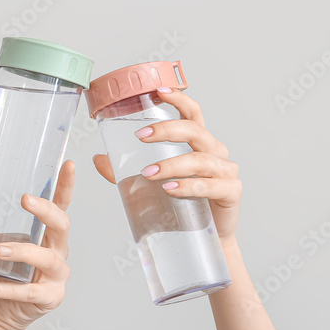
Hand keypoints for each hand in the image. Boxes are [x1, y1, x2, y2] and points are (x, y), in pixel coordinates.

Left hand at [0, 161, 73, 329]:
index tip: (67, 165)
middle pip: (61, 225)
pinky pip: (31, 291)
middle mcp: (54, 251)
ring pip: (47, 258)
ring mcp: (54, 276)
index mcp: (42, 233)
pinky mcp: (48, 299)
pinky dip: (9, 288)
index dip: (65, 186)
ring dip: (22, 251)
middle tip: (25, 200)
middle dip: (46, 210)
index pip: (58, 205)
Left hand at [93, 88, 241, 245]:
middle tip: (140, 135)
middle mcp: (215, 151)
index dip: (178, 99)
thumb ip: (125, 171)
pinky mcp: (231, 192)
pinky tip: (170, 189)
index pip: (192, 112)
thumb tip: (98, 159)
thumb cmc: (182, 204)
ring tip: (148, 173)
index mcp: (199, 142)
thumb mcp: (150, 183)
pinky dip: (188, 186)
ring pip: (199, 160)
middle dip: (167, 130)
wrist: (208, 238)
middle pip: (194, 131)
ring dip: (171, 164)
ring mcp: (226, 171)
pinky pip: (210, 186)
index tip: (159, 90)